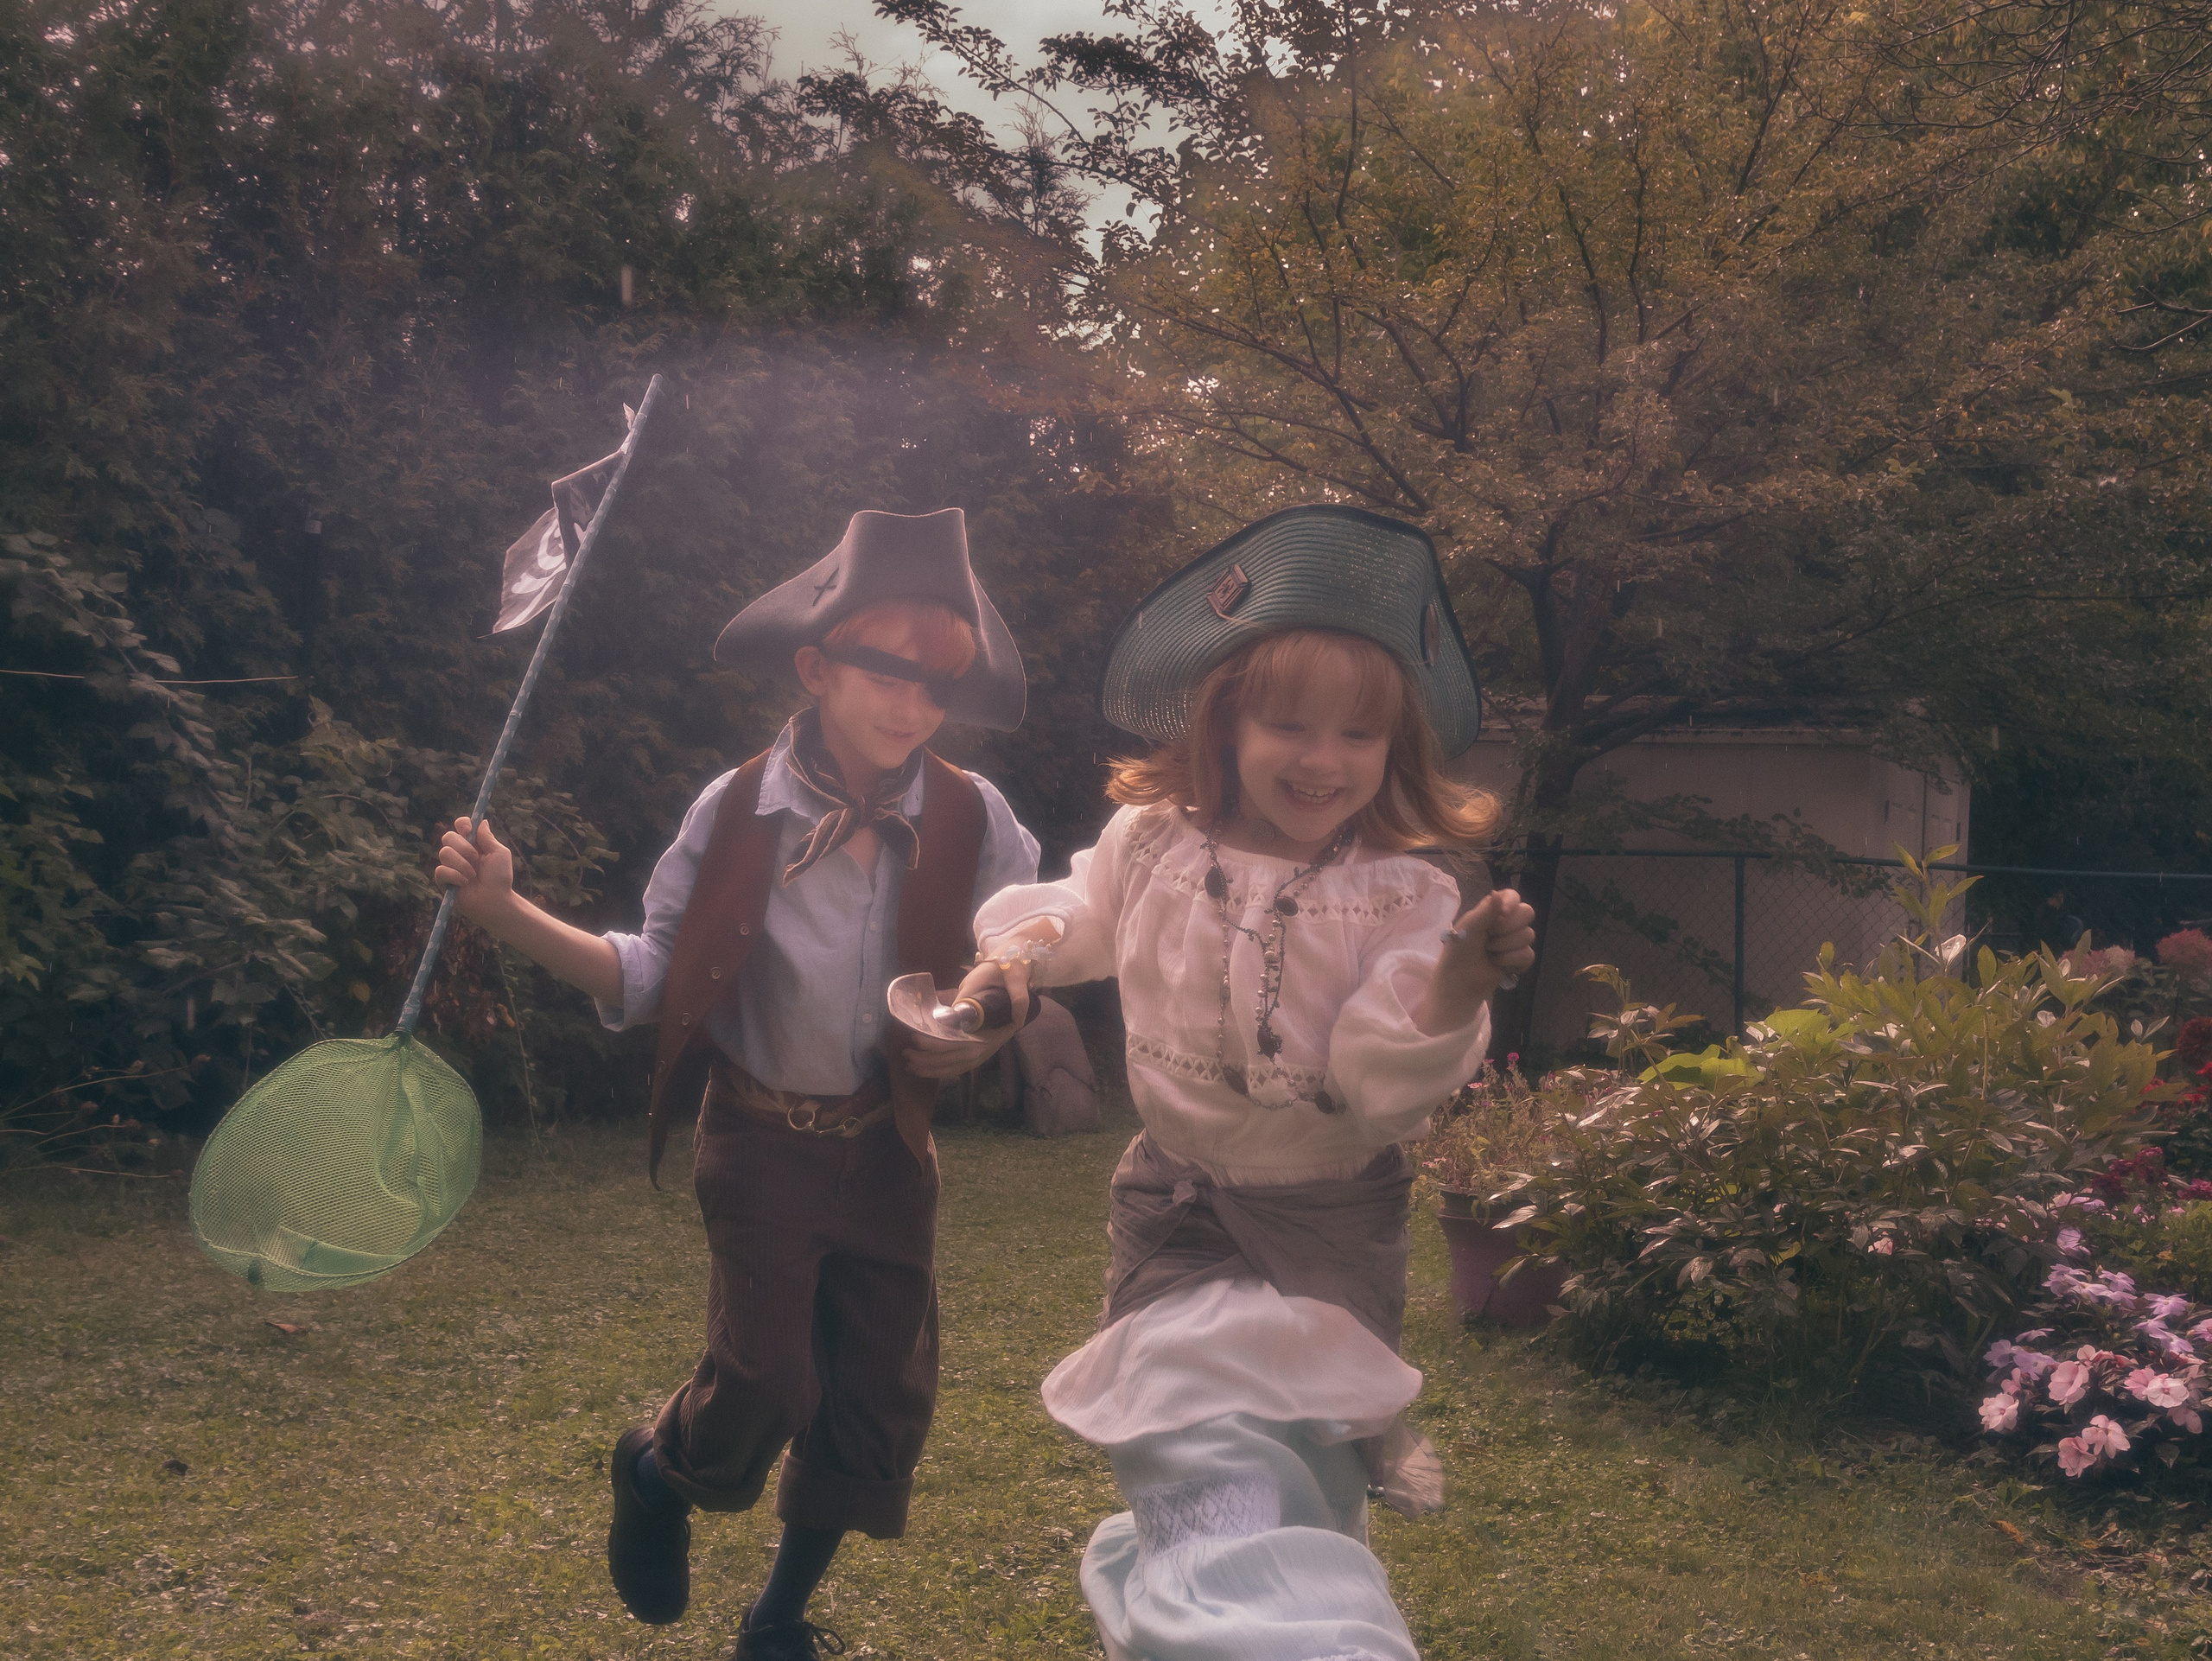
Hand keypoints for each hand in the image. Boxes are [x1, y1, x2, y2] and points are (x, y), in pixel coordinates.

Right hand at [434, 816, 516, 924]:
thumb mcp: (499, 854)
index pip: (461, 825)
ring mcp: (450, 866)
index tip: (469, 830)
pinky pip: (441, 870)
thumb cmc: (500, 879)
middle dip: (463, 847)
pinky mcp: (443, 880)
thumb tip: (481, 821)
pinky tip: (465, 883)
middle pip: (448, 836)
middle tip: (476, 859)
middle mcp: (459, 853)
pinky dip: (455, 876)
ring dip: (462, 864)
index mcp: (473, 844)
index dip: (462, 824)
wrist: (495, 901)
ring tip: (473, 876)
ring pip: (444, 853)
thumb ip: (488, 838)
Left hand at [901, 955, 1031, 1079]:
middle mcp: (977, 1053)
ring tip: (908, 1065)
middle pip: (945, 1060)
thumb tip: (937, 1011)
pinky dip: (936, 1073)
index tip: (914, 1036)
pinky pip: (953, 1073)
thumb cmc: (994, 1004)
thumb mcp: (978, 1003)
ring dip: (926, 1069)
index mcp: (977, 1039)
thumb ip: (960, 1007)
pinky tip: (922, 1071)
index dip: (930, 1043)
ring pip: (947, 1070)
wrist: (1014, 1015)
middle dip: (922, 1059)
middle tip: (905, 1051)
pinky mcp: (974, 1064)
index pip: (949, 1044)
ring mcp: (976, 1061)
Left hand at [1418, 888, 1537, 1034]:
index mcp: (1492, 911)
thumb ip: (1486, 910)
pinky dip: (1510, 961)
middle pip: (1527, 913)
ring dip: (1504, 947)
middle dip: (1506, 928)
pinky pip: (1528, 954)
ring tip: (1489, 954)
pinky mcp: (1520, 960)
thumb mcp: (1468, 927)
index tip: (1503, 914)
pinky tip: (1498, 965)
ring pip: (1528, 935)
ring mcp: (1515, 941)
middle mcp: (1506, 923)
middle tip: (1488, 938)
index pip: (1512, 896)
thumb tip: (1498, 893)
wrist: (1460, 983)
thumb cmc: (1458, 952)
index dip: (1511, 903)